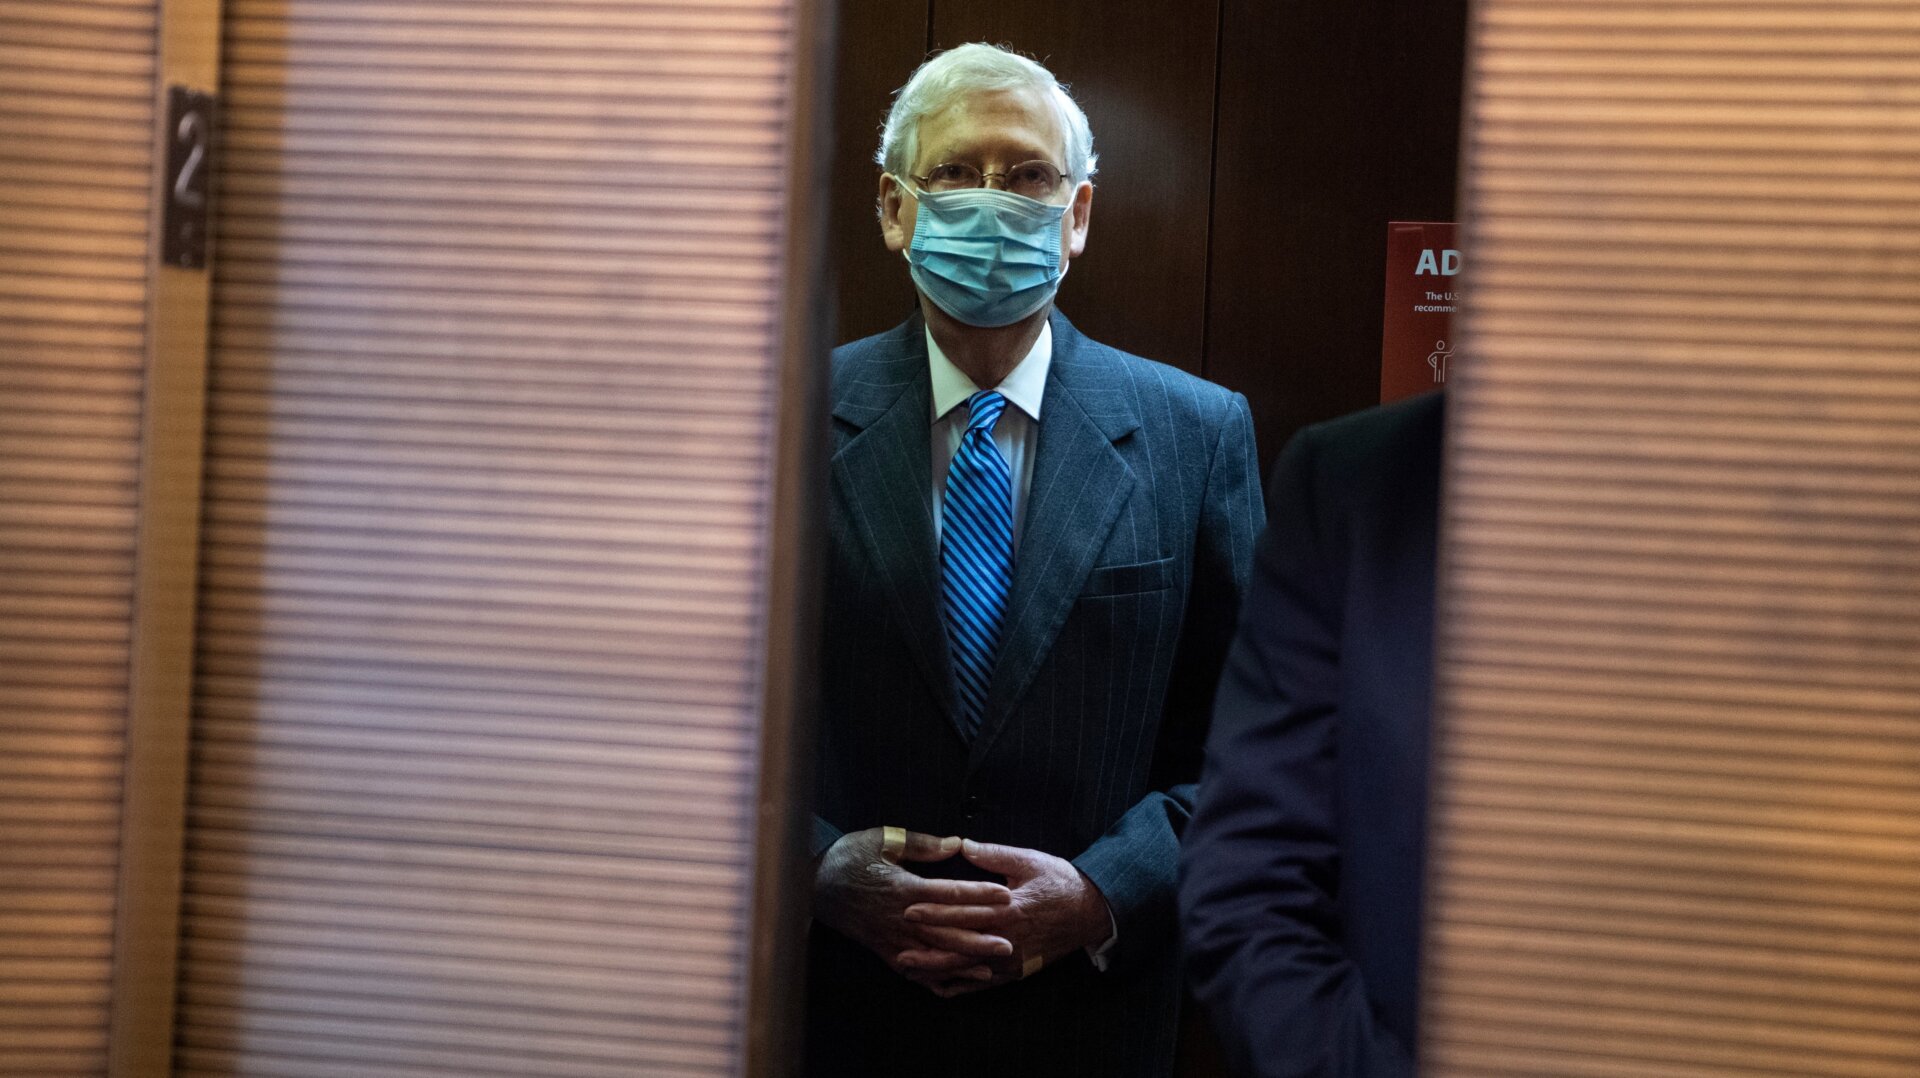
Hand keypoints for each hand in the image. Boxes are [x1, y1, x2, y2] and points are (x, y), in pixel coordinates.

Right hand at [813, 827, 1015, 995]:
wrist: (812, 885)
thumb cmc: (849, 857)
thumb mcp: (882, 839)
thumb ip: (922, 844)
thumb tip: (956, 844)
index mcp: (903, 888)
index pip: (949, 893)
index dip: (979, 894)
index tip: (1005, 895)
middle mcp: (900, 917)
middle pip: (947, 930)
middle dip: (979, 937)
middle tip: (1009, 941)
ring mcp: (892, 938)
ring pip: (934, 955)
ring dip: (963, 962)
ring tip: (991, 967)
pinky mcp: (883, 951)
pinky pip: (913, 970)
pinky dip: (934, 978)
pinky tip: (955, 983)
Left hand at [898, 838, 1111, 996]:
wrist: (1091, 911)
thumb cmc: (1059, 882)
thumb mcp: (1030, 861)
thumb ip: (994, 855)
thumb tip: (963, 844)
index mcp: (1008, 908)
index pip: (964, 911)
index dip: (934, 911)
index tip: (908, 909)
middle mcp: (1008, 938)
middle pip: (960, 945)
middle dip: (927, 945)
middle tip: (897, 945)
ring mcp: (1012, 959)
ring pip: (967, 969)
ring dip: (937, 971)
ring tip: (909, 970)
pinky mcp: (1016, 971)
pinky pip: (983, 983)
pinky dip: (960, 986)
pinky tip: (938, 986)